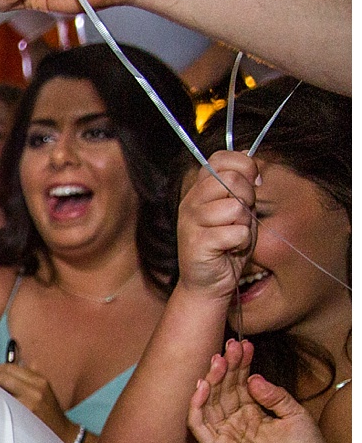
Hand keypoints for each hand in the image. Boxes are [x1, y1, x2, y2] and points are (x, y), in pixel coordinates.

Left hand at [0, 359, 72, 440]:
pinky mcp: (23, 416)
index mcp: (39, 380)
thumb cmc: (48, 414)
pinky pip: (2, 405)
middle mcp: (36, 388)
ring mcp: (29, 402)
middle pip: (1, 375)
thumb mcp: (44, 391)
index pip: (8, 367)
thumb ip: (31, 376)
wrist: (62, 434)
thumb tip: (14, 363)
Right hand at [176, 152, 257, 297]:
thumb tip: (252, 162)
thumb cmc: (226, 245)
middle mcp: (191, 202)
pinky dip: (241, 243)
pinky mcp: (196, 244)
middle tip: (241, 217)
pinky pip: (236, 233)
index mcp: (200, 190)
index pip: (220, 158)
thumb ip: (243, 186)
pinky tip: (230, 249)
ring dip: (244, 224)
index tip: (252, 184)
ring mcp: (190, 223)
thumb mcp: (239, 209)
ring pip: (235, 208)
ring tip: (234, 235)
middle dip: (247, 198)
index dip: (244, 166)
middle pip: (230, 180)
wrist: (209, 283)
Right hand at [187, 338, 327, 442]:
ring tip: (219, 360)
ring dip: (211, 380)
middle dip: (226, 367)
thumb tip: (253, 378)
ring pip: (209, 402)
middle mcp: (235, 423)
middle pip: (224, 390)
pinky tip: (202, 386)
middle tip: (231, 347)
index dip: (241, 365)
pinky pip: (198, 424)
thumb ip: (275, 395)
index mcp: (252, 414)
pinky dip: (196, 405)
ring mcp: (224, 434)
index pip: (240, 385)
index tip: (245, 345)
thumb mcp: (295, 413)